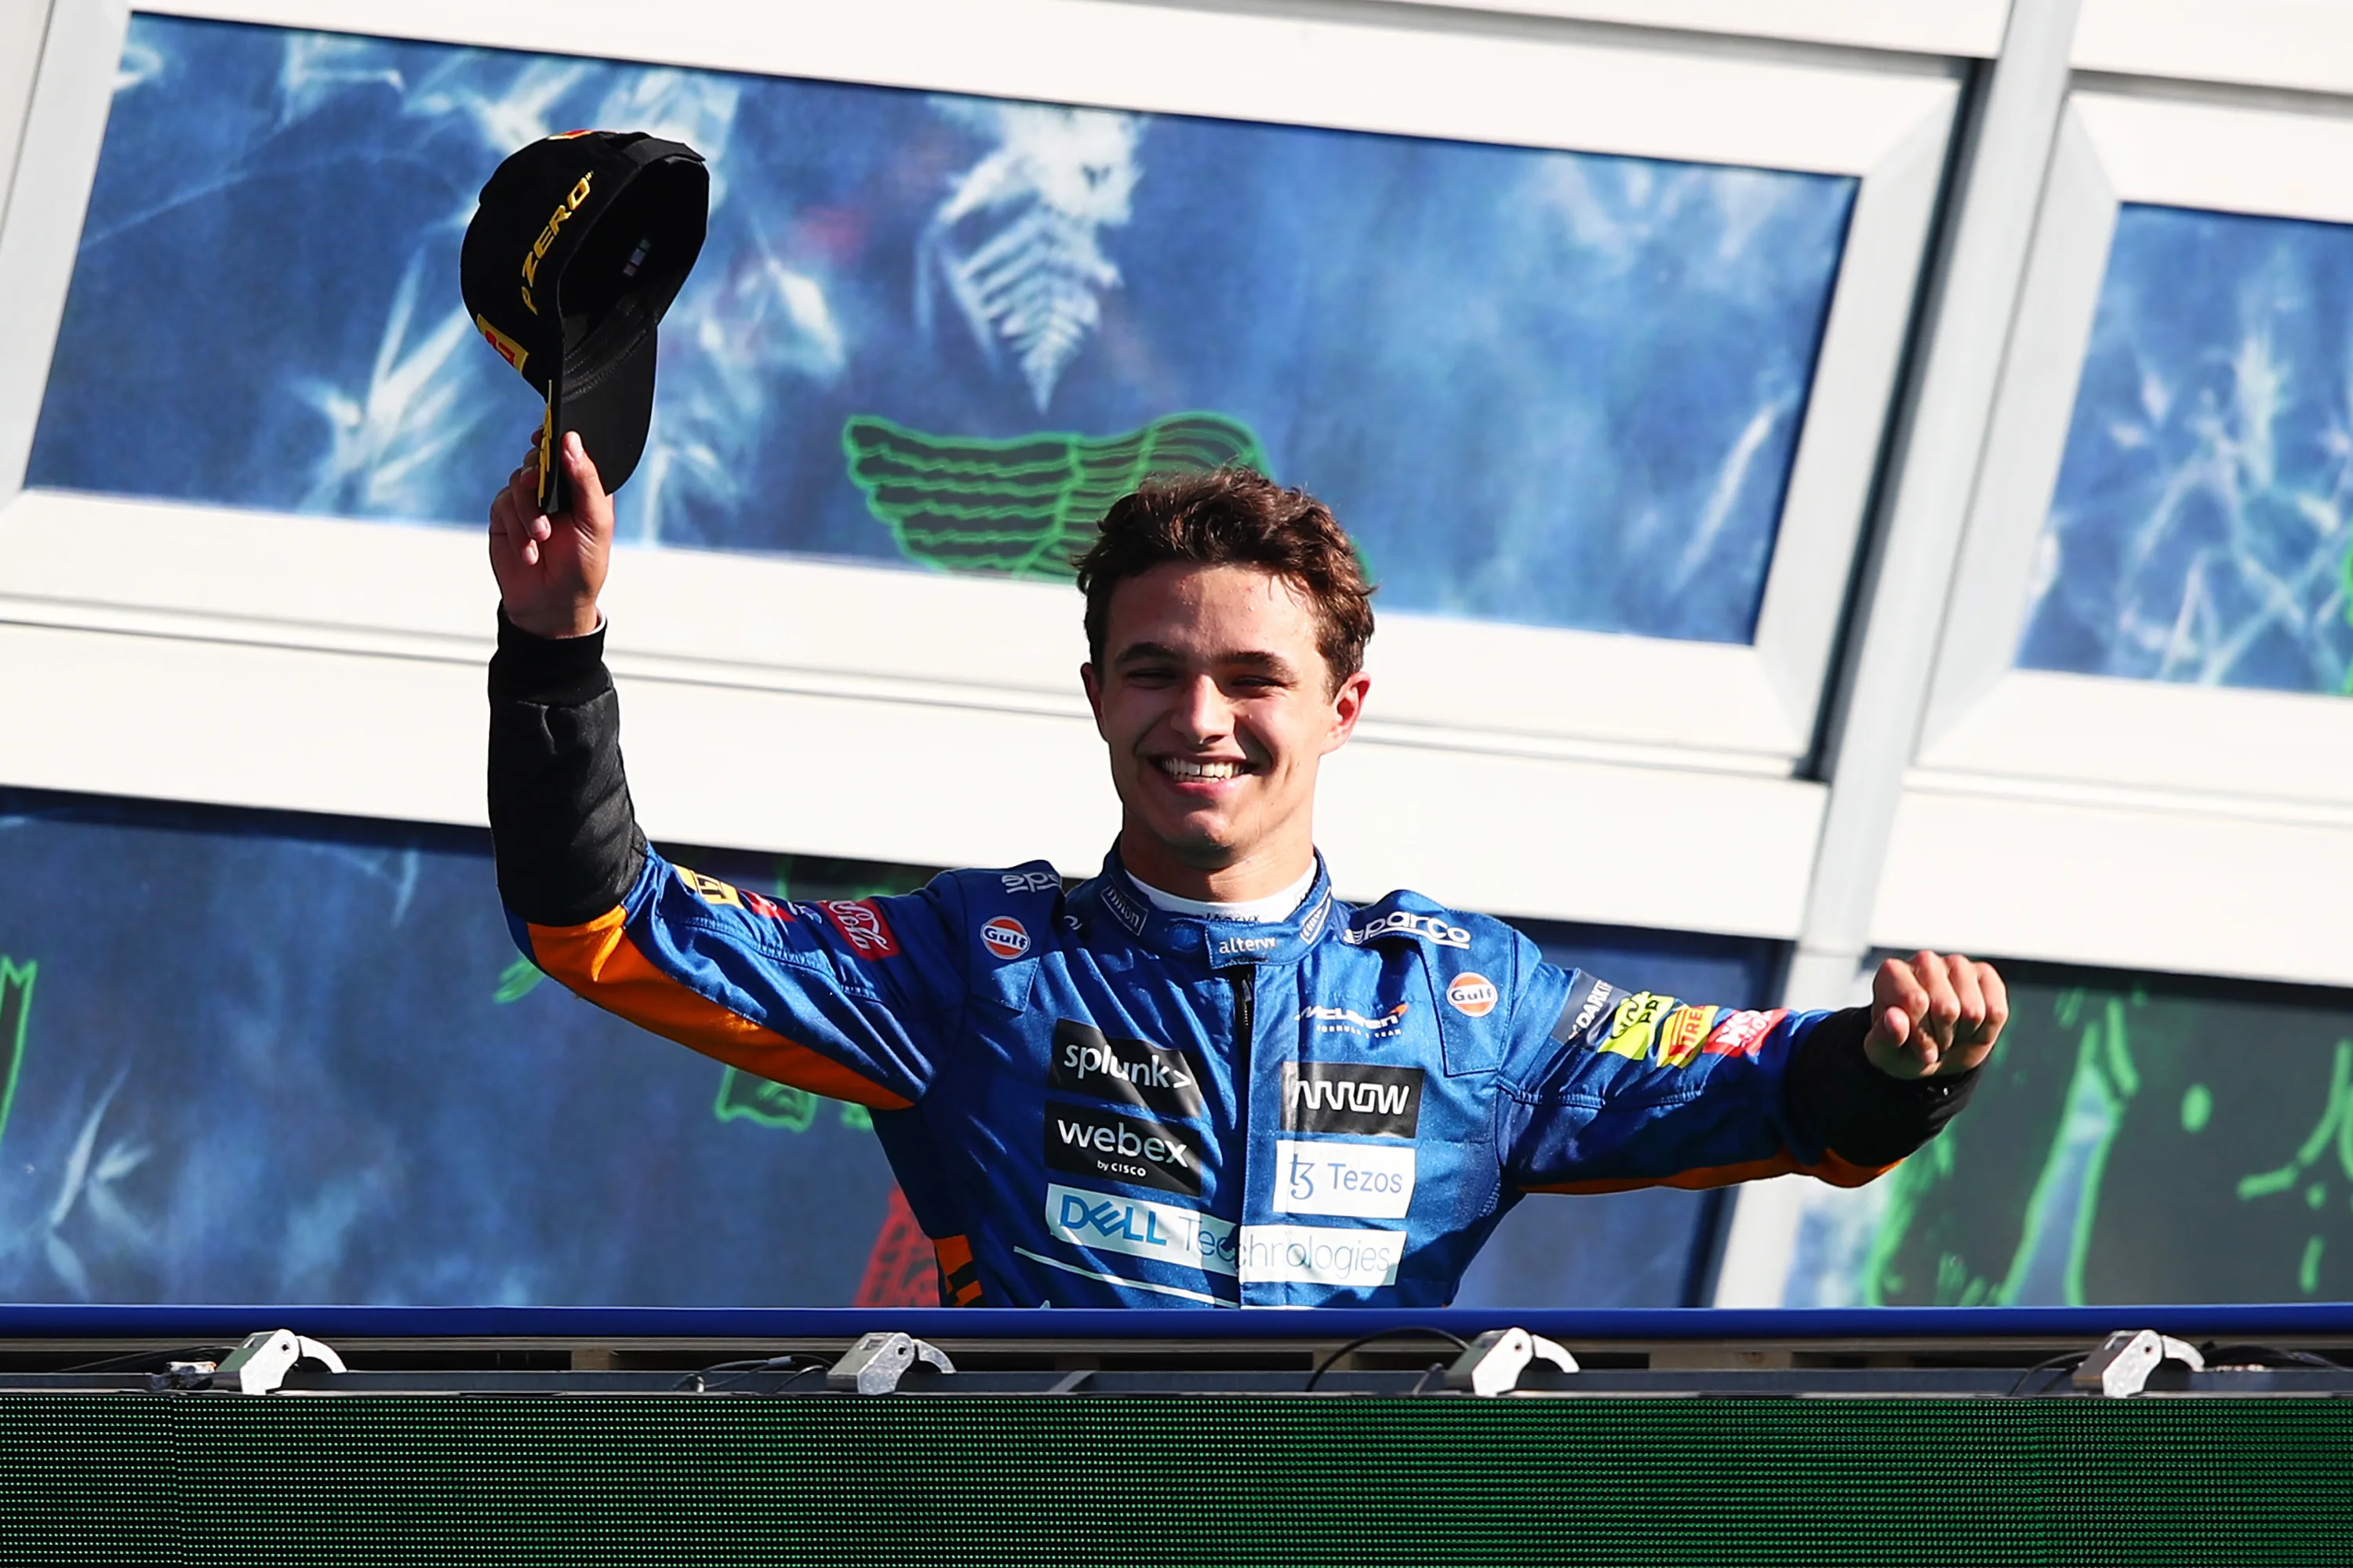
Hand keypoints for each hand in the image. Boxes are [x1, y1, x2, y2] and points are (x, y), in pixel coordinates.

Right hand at [488, 428, 610, 638]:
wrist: (553, 604)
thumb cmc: (583, 566)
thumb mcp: (595, 522)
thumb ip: (585, 481)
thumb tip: (571, 441)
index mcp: (581, 486)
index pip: (569, 451)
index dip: (557, 438)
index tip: (546, 435)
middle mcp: (554, 489)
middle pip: (537, 459)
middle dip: (537, 475)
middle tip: (538, 487)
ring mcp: (528, 501)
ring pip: (517, 481)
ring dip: (528, 511)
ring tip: (541, 538)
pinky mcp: (505, 516)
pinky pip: (503, 504)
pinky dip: (516, 527)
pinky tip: (529, 551)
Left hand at [1863, 951, 2007, 1078]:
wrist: (1933, 1050)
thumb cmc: (1903, 1047)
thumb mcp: (1886, 1053)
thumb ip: (1884, 1038)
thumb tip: (1895, 1018)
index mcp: (1892, 973)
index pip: (1916, 1002)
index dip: (1920, 1036)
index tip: (1914, 1047)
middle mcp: (1924, 961)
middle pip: (1947, 1008)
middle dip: (1942, 1037)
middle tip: (1934, 1040)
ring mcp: (1957, 964)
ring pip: (1974, 1011)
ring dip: (1963, 1035)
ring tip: (1949, 1033)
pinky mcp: (1985, 975)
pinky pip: (1996, 1012)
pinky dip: (1985, 1032)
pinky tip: (1969, 1028)